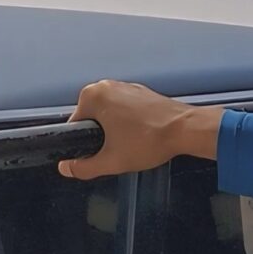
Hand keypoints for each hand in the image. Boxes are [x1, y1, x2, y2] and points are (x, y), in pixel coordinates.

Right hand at [59, 80, 215, 179]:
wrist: (186, 130)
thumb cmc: (149, 141)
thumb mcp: (111, 161)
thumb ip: (84, 168)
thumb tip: (66, 168)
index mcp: (93, 96)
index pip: (75, 125)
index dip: (84, 144)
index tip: (100, 153)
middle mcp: (107, 86)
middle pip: (92, 120)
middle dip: (102, 137)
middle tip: (118, 151)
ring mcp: (126, 86)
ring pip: (110, 115)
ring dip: (117, 131)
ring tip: (133, 145)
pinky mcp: (142, 92)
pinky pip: (126, 111)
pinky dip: (130, 124)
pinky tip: (142, 137)